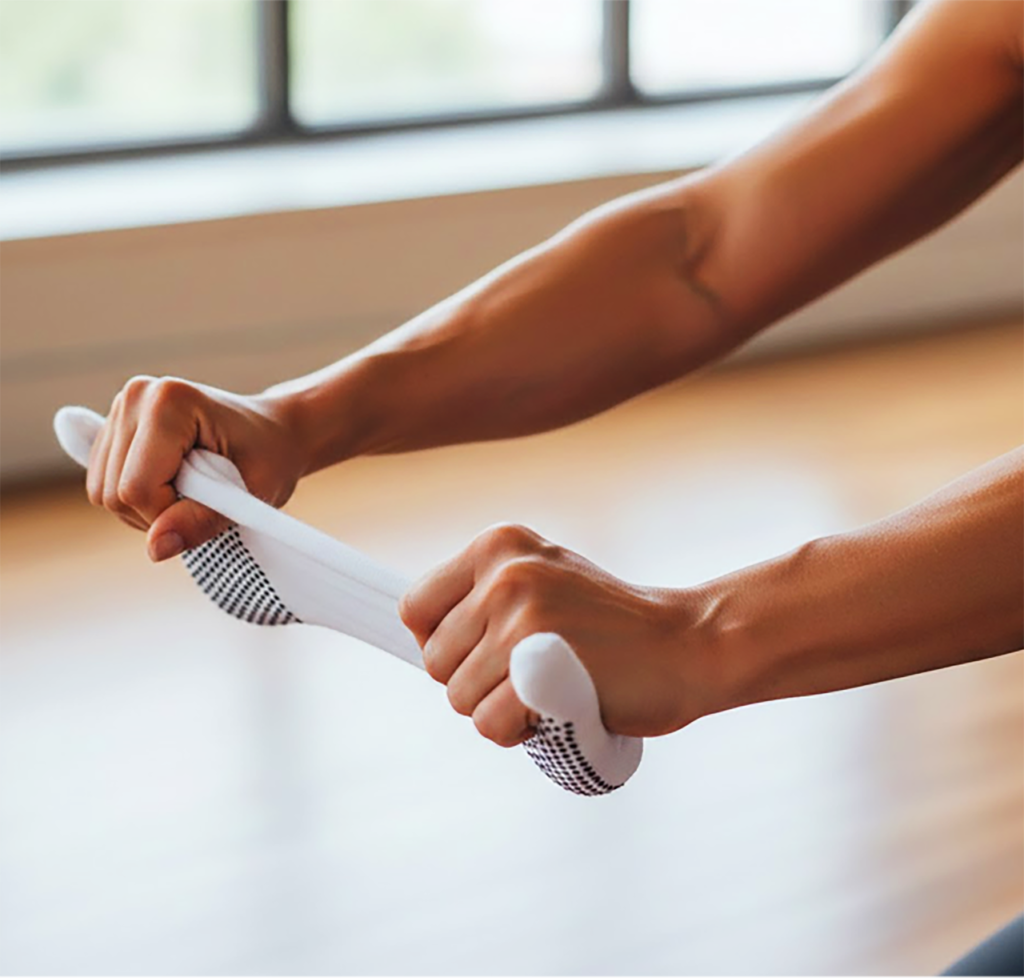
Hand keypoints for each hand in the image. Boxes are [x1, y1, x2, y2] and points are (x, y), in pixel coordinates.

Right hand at [86, 375, 306, 561]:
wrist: (275, 431)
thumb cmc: (270, 457)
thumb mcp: (249, 494)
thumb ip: (199, 522)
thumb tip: (155, 548)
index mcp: (168, 402)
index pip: (136, 488)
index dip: (169, 515)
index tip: (211, 505)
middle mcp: (137, 396)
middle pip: (112, 492)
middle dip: (158, 514)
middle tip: (205, 498)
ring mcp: (122, 408)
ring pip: (102, 493)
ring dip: (147, 509)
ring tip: (192, 489)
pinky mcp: (114, 425)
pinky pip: (102, 484)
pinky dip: (136, 499)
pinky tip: (171, 483)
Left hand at [399, 523, 707, 747]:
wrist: (688, 644)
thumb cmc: (610, 626)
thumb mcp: (542, 581)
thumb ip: (482, 598)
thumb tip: (414, 637)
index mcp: (498, 546)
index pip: (415, 608)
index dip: (441, 644)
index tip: (482, 656)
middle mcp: (505, 574)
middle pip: (434, 660)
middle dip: (475, 682)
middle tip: (529, 675)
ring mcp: (522, 619)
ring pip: (458, 697)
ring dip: (498, 709)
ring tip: (548, 689)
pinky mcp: (538, 670)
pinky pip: (488, 723)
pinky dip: (516, 734)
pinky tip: (554, 712)